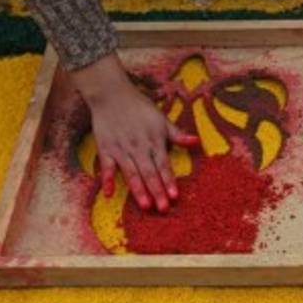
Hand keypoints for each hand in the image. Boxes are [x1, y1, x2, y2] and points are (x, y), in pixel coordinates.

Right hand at [69, 54, 200, 212]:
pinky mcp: (106, 148)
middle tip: (163, 208)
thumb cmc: (139, 108)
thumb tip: (196, 141)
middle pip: (149, 172)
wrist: (112, 94)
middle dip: (157, 191)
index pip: (164, 165)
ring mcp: (121, 149)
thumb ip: (177, 134)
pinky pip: (106, 167)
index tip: (174, 196)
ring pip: (131, 173)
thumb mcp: (161, 119)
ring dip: (138, 190)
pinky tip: (109, 195)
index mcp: (154, 141)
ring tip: (145, 205)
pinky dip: (107, 180)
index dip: (169, 181)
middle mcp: (139, 147)